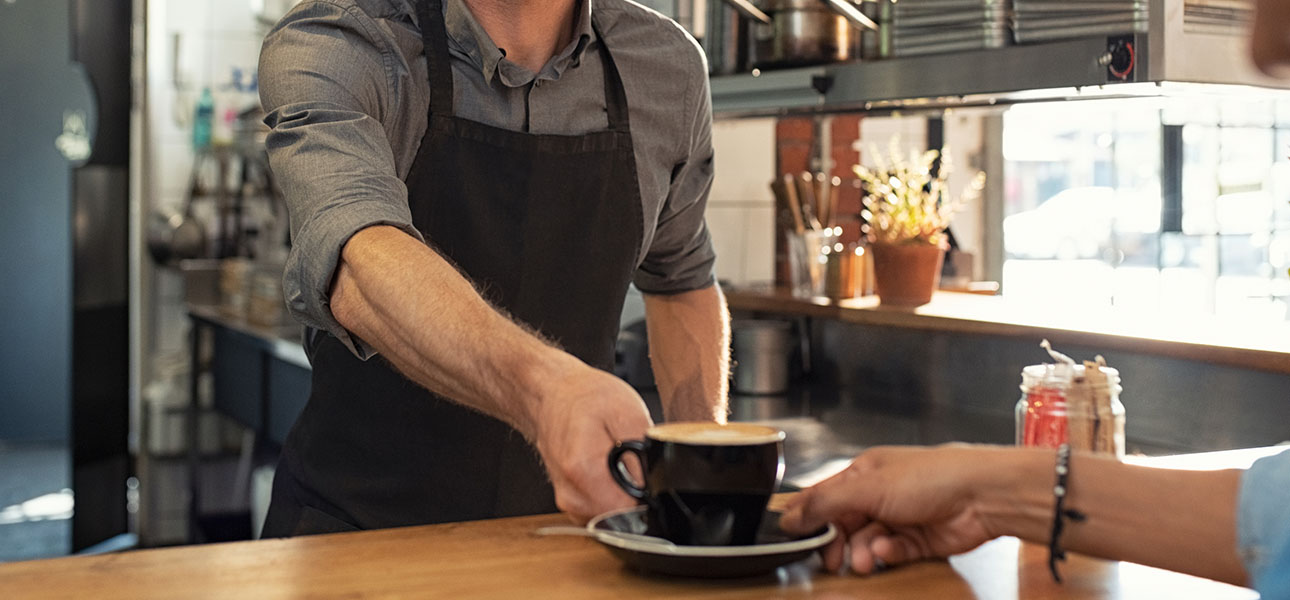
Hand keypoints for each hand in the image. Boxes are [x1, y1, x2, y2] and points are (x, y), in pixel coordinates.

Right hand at [533, 363, 653, 523]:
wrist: (552, 395)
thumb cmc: (585, 398)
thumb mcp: (627, 412)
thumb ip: (644, 453)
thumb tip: (656, 487)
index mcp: (583, 471)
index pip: (631, 511)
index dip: (647, 495)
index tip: (644, 472)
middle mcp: (571, 494)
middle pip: (623, 517)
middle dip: (636, 495)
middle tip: (629, 461)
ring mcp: (568, 501)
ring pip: (613, 515)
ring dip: (623, 494)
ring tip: (617, 461)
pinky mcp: (570, 502)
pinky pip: (602, 510)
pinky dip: (611, 494)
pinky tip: (608, 469)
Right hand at [780, 445, 1005, 574]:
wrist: (981, 497)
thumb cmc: (933, 476)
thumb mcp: (867, 487)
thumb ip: (825, 503)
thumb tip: (790, 514)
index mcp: (865, 472)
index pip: (825, 495)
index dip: (809, 515)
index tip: (795, 534)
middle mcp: (880, 494)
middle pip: (844, 524)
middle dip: (837, 543)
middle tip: (833, 559)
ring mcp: (899, 518)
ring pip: (866, 542)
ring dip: (863, 552)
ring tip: (867, 559)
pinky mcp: (917, 540)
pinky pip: (891, 552)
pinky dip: (887, 554)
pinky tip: (889, 550)